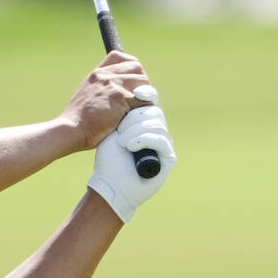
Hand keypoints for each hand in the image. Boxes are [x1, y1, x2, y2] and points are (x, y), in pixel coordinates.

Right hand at [60, 52, 152, 151]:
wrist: (72, 129)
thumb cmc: (80, 120)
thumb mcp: (87, 96)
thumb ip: (102, 89)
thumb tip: (123, 93)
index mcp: (97, 74)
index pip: (121, 57)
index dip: (132, 68)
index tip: (133, 82)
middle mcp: (105, 75)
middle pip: (137, 68)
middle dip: (142, 83)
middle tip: (138, 100)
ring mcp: (113, 84)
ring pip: (144, 82)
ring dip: (146, 96)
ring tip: (137, 109)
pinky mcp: (120, 97)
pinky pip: (143, 99)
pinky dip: (144, 108)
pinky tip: (136, 116)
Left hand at [87, 103, 175, 222]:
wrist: (110, 184)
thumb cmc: (109, 159)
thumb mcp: (114, 131)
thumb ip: (126, 114)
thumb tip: (134, 93)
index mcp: (144, 122)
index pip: (152, 101)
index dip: (147, 93)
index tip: (135, 93)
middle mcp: (157, 131)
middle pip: (154, 111)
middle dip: (134, 119)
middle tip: (119, 132)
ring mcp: (164, 144)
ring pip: (157, 124)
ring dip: (136, 131)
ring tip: (122, 142)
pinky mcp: (169, 157)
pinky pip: (161, 139)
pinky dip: (144, 139)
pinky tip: (130, 146)